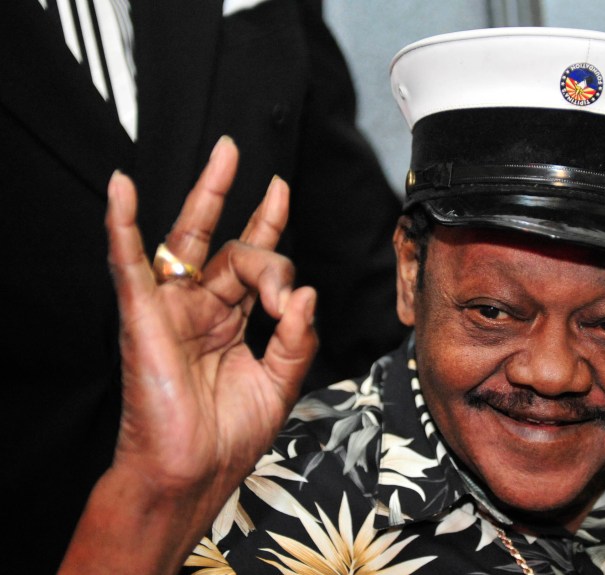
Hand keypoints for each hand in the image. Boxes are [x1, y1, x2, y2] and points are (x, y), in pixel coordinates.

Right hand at [59, 136, 317, 573]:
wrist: (191, 476)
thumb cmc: (227, 438)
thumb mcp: (279, 383)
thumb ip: (295, 338)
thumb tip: (305, 293)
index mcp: (230, 322)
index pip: (253, 263)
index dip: (270, 227)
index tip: (281, 191)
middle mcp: (201, 309)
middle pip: (231, 249)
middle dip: (256, 213)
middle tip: (273, 178)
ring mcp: (171, 310)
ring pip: (191, 244)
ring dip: (208, 199)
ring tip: (225, 158)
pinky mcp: (144, 318)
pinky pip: (129, 264)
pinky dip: (124, 226)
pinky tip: (122, 190)